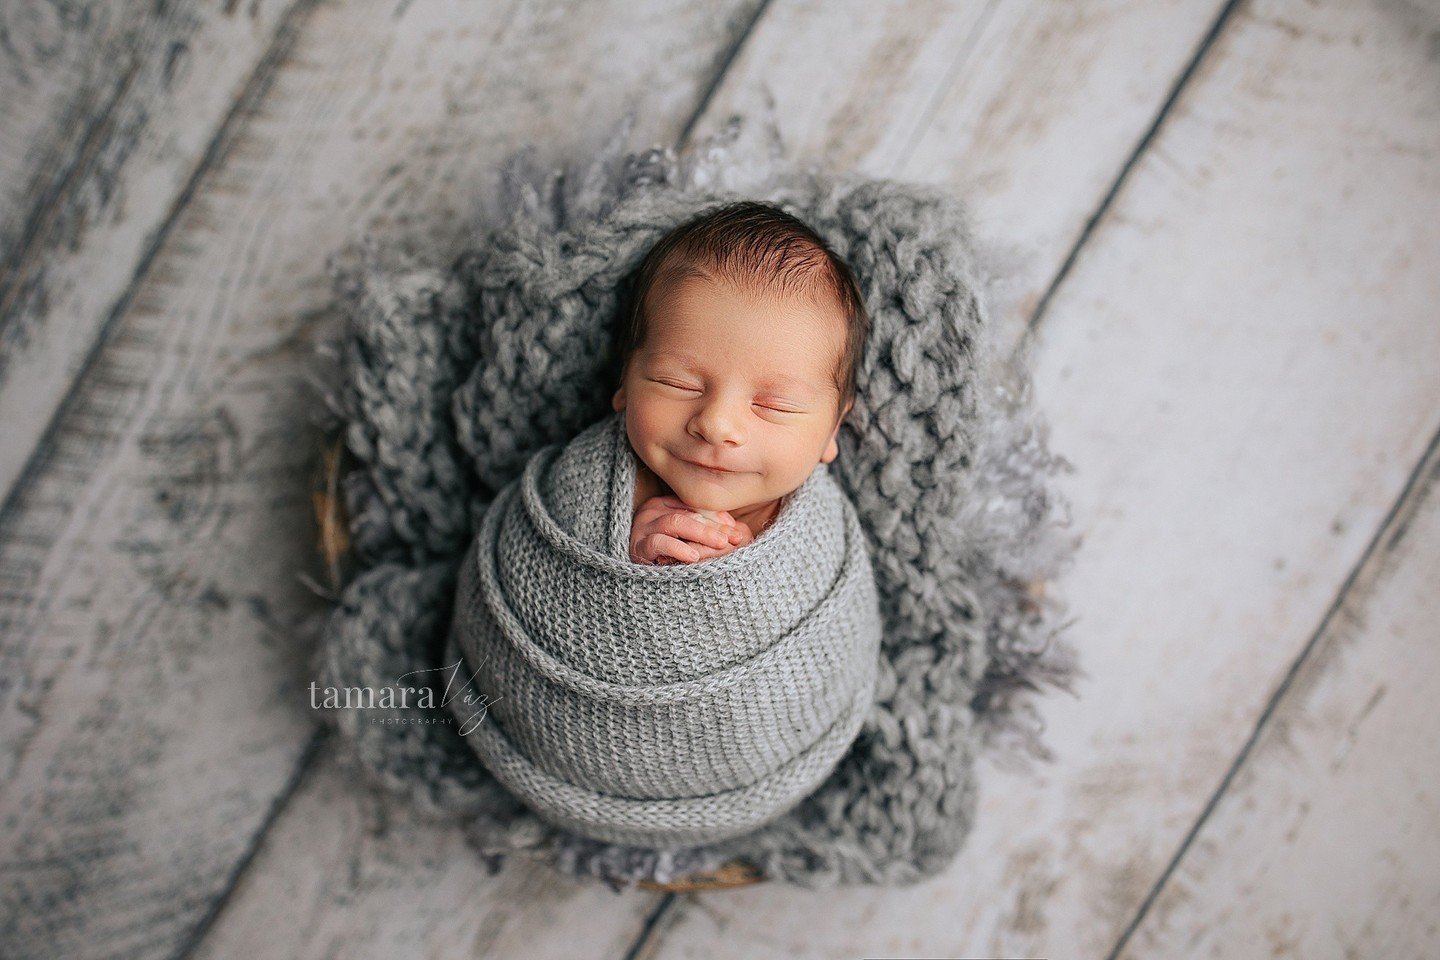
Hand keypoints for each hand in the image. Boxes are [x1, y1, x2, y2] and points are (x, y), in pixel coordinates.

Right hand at [630, 495, 753, 564]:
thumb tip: (735, 528)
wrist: (636, 585)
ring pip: (675, 522)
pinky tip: (693, 557)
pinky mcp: (637, 547)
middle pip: (688, 514)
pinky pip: (658, 542)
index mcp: (665, 504)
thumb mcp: (689, 541)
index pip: (695, 507)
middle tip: (734, 538)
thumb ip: (708, 530)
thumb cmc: (667, 560)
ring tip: (720, 544)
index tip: (737, 531)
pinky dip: (677, 548)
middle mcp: (652, 511)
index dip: (718, 518)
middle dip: (714, 527)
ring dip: (701, 533)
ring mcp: (642, 528)